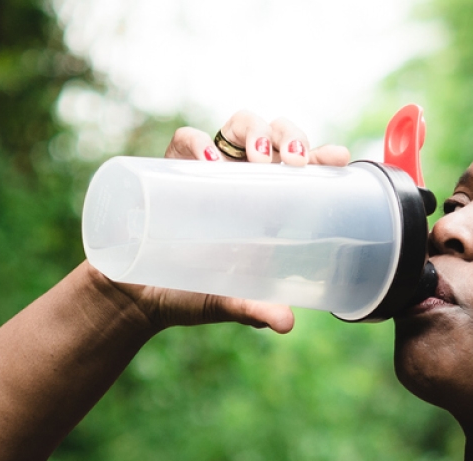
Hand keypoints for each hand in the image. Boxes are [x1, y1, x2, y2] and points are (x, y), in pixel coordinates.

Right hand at [91, 111, 354, 334]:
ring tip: (259, 158)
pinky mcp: (169, 168)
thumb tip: (286, 323)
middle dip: (290, 136)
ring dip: (255, 130)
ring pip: (239, 125)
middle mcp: (241, 180)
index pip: (302, 167)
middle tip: (295, 161)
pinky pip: (186, 139)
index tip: (339, 158)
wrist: (134, 297)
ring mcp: (207, 170)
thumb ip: (253, 308)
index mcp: (266, 206)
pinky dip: (199, 142)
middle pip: (275, 134)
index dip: (322, 154)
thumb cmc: (188, 296)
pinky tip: (211, 160)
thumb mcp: (225, 302)